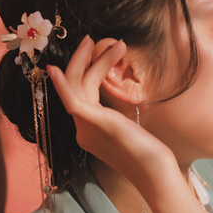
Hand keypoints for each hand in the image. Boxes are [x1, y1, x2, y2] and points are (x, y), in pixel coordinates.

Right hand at [48, 36, 177, 195]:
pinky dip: (62, 84)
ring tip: (100, 41)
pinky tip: (56, 69)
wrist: (155, 173)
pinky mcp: (93, 124)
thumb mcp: (130, 130)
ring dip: (88, 61)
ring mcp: (85, 128)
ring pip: (78, 86)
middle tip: (92, 40)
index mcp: (90, 131)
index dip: (85, 70)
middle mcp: (82, 130)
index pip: (81, 94)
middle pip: (76, 87)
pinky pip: (72, 100)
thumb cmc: (149, 154)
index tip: (96, 51)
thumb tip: (120, 104)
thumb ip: (118, 117)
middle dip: (81, 61)